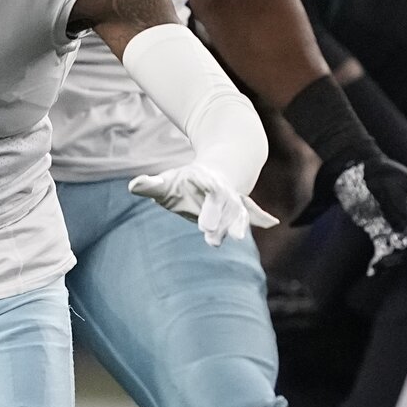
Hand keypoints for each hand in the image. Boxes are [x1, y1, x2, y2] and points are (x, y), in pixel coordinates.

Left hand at [128, 164, 277, 246]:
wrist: (218, 169)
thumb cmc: (187, 181)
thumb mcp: (168, 182)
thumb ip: (151, 185)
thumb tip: (134, 185)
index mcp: (205, 182)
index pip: (208, 193)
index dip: (208, 208)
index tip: (204, 225)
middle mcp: (223, 191)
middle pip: (224, 204)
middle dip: (221, 219)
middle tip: (212, 236)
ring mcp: (234, 199)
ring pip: (240, 210)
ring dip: (239, 224)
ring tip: (238, 236)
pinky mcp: (240, 207)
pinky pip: (253, 211)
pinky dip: (262, 216)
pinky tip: (272, 222)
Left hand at [330, 157, 406, 296]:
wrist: (352, 167)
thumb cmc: (374, 172)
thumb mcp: (386, 186)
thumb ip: (396, 209)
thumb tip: (405, 236)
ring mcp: (396, 225)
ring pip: (403, 251)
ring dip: (393, 261)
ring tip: (377, 267)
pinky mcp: (379, 230)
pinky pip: (383, 250)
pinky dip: (379, 261)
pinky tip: (372, 271)